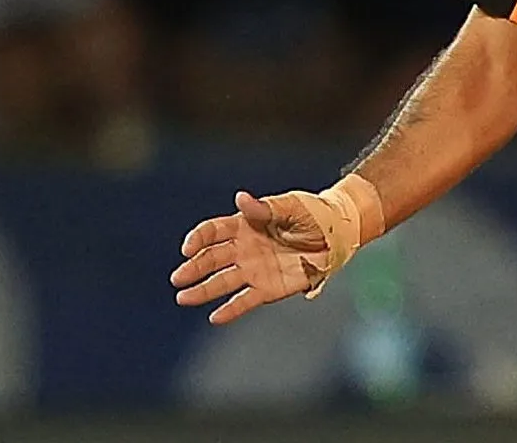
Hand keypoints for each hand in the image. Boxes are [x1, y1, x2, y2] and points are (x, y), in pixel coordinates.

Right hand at [171, 190, 332, 323]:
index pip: (213, 231)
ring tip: (183, 298)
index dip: (199, 239)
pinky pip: (245, 300)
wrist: (338, 234)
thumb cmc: (312, 214)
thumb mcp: (290, 207)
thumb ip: (265, 208)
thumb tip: (241, 198)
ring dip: (203, 290)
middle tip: (178, 278)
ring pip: (222, 282)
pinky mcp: (268, 288)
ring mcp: (254, 270)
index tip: (189, 249)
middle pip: (212, 258)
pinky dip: (231, 309)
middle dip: (193, 268)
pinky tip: (215, 317)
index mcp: (245, 224)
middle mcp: (244, 249)